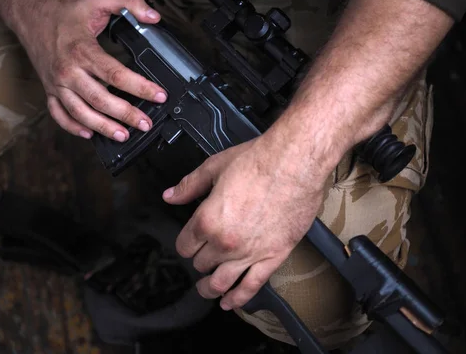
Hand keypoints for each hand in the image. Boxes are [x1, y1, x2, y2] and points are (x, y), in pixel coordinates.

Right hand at [16, 0, 166, 140]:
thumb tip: (154, 16)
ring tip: (123, 136)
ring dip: (102, 127)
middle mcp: (68, 70)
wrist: (31, 14)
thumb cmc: (66, 9)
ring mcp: (57, 83)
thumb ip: (129, 2)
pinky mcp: (49, 89)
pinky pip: (58, 114)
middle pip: (100, 99)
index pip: (115, 74)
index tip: (159, 95)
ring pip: (80, 112)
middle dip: (126, 114)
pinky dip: (72, 127)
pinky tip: (89, 134)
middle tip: (146, 123)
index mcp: (82, 50)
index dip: (140, 87)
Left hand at [162, 137, 326, 309]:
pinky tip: (230, 302)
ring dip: (210, 288)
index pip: (185, 245)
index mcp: (207, 220)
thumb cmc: (258, 161)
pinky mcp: (273, 257)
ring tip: (208, 289)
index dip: (185, 244)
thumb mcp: (215, 167)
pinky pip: (252, 286)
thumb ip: (190, 186)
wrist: (295, 163)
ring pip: (221, 282)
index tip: (189, 242)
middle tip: (204, 255)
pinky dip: (239, 298)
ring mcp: (249, 253)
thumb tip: (170, 196)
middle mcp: (225, 242)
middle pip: (202, 264)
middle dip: (200, 260)